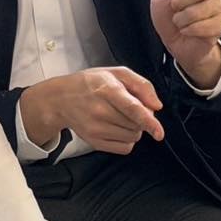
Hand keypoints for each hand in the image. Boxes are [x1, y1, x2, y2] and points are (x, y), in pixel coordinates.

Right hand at [19, 67, 163, 155]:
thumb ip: (141, 85)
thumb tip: (156, 106)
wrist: (61, 98)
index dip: (149, 121)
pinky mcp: (94, 142)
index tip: (158, 132)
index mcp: (107, 89)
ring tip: (120, 116)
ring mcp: (95, 129)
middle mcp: (99, 111)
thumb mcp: (116, 73)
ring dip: (134, 129)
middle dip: (141, 118)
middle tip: (129, 108)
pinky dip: (126, 140)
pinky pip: (124, 148)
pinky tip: (116, 128)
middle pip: (136, 124)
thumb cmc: (90, 83)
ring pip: (133, 137)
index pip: (132, 109)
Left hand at [150, 0, 220, 89]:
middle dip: (179, 2)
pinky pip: (203, 26)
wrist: (176, 42)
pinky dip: (189, 30)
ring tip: (182, 22)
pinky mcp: (220, 25)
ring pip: (198, 10)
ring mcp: (218, 7)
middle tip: (175, 9)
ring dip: (182, 19)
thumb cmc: (168, 16)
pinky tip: (189, 31)